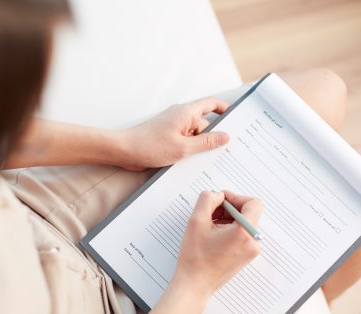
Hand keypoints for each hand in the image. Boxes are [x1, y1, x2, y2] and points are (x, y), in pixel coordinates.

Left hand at [114, 97, 229, 170]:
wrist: (124, 151)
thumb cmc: (149, 146)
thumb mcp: (184, 148)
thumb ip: (206, 142)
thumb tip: (225, 136)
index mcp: (186, 112)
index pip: (212, 104)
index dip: (225, 109)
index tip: (236, 119)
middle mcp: (180, 116)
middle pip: (205, 124)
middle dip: (213, 137)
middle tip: (223, 152)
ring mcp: (173, 127)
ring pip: (194, 135)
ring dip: (199, 147)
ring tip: (202, 160)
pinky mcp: (167, 137)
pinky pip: (184, 141)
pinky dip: (189, 150)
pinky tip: (190, 162)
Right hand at [174, 190, 262, 295]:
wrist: (195, 284)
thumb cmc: (195, 258)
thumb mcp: (196, 221)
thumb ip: (207, 200)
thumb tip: (217, 195)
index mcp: (244, 233)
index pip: (253, 203)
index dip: (235, 197)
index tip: (220, 201)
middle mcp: (253, 242)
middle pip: (248, 213)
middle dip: (229, 208)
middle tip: (210, 213)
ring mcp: (251, 251)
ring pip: (244, 223)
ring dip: (227, 219)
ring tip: (209, 226)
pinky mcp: (246, 256)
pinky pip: (242, 234)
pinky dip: (229, 229)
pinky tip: (213, 235)